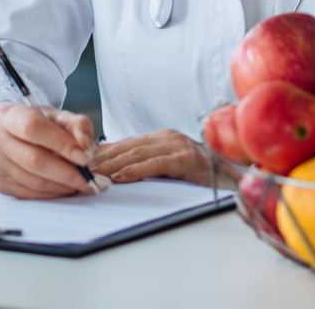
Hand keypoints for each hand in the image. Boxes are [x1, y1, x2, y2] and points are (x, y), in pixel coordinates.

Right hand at [0, 102, 98, 199]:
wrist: (7, 135)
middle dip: (69, 173)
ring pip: (35, 182)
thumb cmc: (36, 124)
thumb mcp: (58, 116)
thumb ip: (77, 125)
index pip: (34, 128)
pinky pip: (31, 194)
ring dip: (64, 186)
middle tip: (92, 180)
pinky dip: (54, 194)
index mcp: (9, 115)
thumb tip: (85, 148)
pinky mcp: (0, 184)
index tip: (85, 157)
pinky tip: (66, 187)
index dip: (61, 143)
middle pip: (35, 160)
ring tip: (83, 184)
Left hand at [91, 129, 212, 185]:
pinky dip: (135, 170)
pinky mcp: (186, 160)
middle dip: (101, 158)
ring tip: (92, 174)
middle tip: (79, 169)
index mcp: (161, 138)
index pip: (124, 143)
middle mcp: (167, 137)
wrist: (235, 176)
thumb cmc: (202, 174)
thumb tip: (117, 170)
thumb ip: (149, 163)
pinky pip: (155, 164)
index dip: (101, 152)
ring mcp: (177, 147)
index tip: (80, 161)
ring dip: (111, 164)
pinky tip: (120, 177)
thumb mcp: (172, 165)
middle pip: (126, 147)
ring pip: (136, 153)